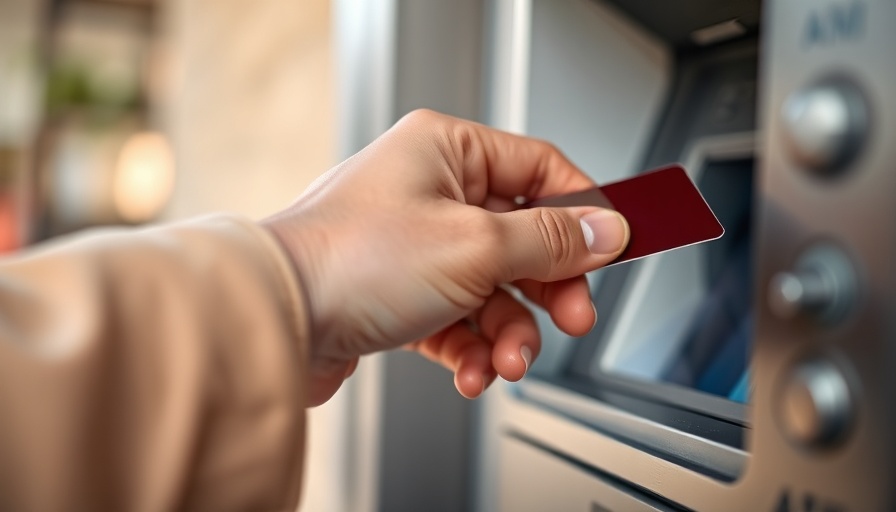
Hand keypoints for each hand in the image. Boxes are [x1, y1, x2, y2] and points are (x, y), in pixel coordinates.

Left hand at [262, 110, 628, 405]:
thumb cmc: (350, 261)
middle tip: (572, 316)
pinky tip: (472, 370)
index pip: (539, 169)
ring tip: (510, 359)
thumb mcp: (476, 246)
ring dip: (509, 331)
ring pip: (491, 287)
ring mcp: (411, 245)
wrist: (276, 322)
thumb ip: (551, 241)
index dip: (583, 209)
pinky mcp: (398, 294)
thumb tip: (607, 229)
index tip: (614, 244)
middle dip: (548, 287)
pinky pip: (456, 319)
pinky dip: (471, 348)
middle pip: (521, 236)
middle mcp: (428, 192)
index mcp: (445, 151)